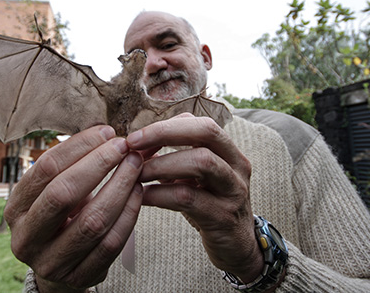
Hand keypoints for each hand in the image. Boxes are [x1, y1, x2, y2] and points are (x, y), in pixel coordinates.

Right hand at [4, 125, 143, 291]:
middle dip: (98, 164)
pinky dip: (128, 214)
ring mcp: (51, 262)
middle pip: (63, 193)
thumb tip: (110, 134)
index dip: (79, 146)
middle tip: (123, 147)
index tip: (106, 132)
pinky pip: (110, 244)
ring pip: (92, 221)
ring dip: (119, 187)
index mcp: (15, 209)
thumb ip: (75, 166)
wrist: (58, 268)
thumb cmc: (60, 218)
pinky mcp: (78, 277)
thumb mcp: (54, 193)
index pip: (45, 168)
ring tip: (135, 166)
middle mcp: (26, 238)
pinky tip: (138, 193)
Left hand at [126, 114, 263, 282]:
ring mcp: (233, 190)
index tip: (135, 136)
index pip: (199, 123)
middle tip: (132, 144)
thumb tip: (136, 143)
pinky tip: (142, 197)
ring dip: (161, 164)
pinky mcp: (223, 216)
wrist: (237, 246)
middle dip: (164, 133)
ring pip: (201, 162)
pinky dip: (160, 194)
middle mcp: (236, 165)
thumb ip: (175, 158)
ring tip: (136, 174)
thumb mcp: (197, 177)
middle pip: (206, 131)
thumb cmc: (209, 206)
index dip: (166, 125)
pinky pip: (188, 198)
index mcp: (229, 151)